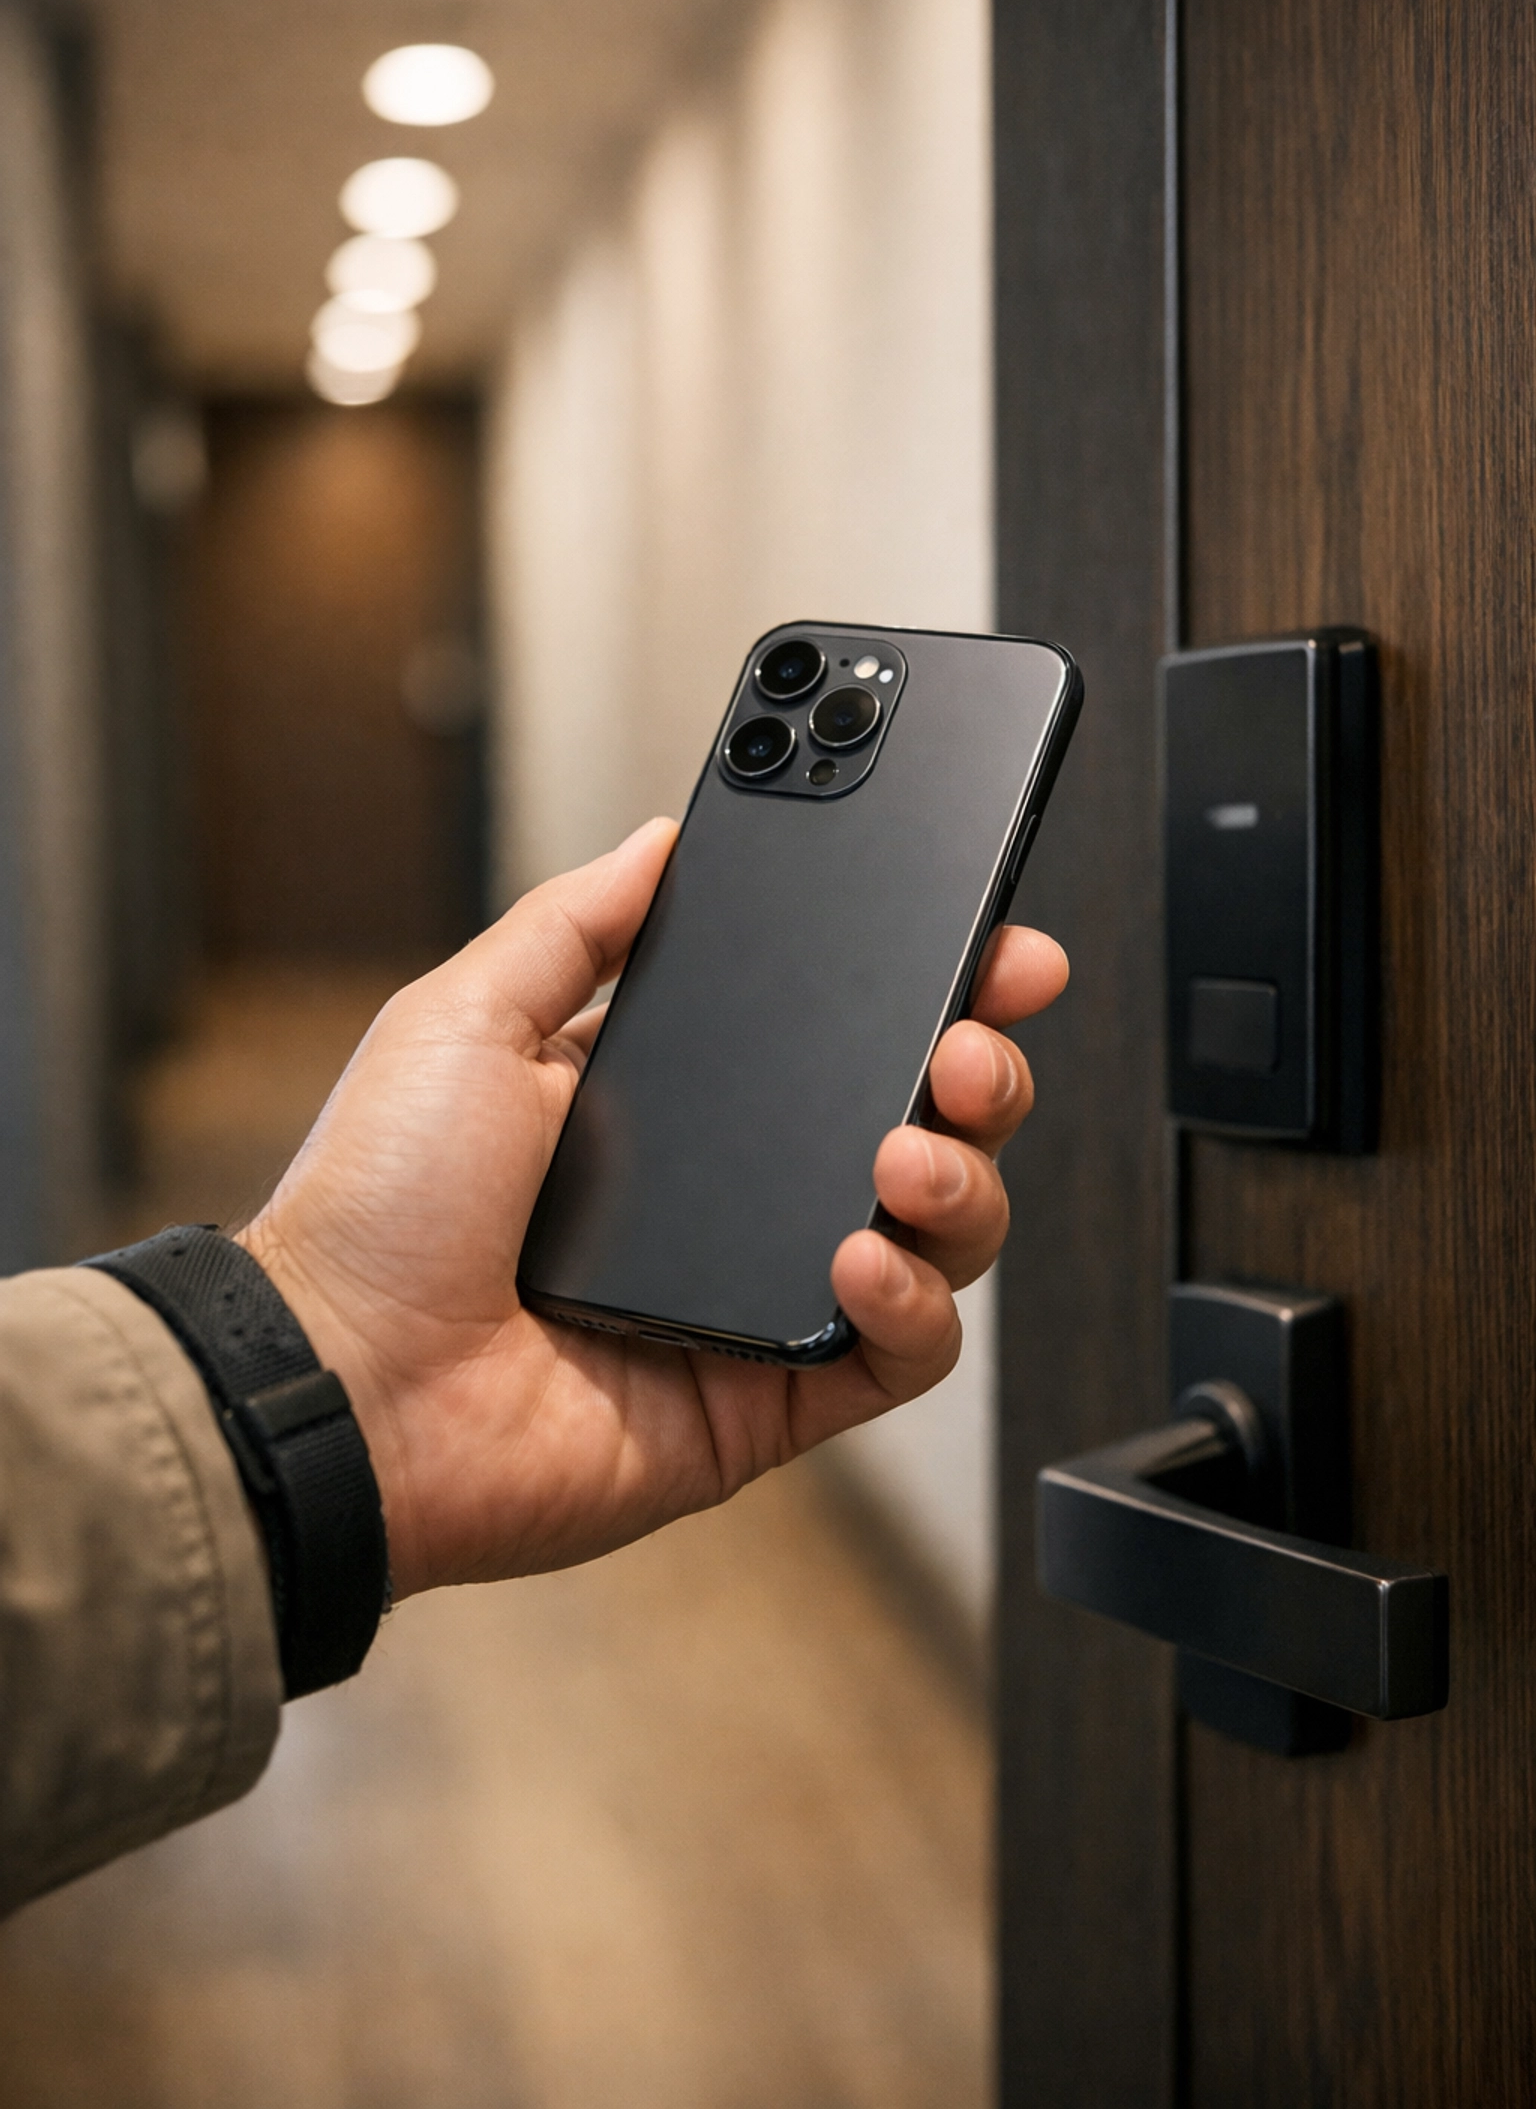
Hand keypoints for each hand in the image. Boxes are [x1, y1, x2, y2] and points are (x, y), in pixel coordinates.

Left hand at [239, 818, 1067, 1597]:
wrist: (339, 1381)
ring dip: (963, 1181)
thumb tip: (663, 840)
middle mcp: (734, 1195)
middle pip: (918, 1124)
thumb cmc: (377, 1208)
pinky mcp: (772, 1398)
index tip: (993, 945)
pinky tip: (858, 1255)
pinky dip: (912, 1303)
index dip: (930, 987)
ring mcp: (761, 1297)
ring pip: (939, 1236)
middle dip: (978, 1072)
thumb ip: (578, 924)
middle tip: (967, 1044)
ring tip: (909, 1151)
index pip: (837, 1032)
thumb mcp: (467, 1017)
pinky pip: (899, 1355)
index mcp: (674, 1102)